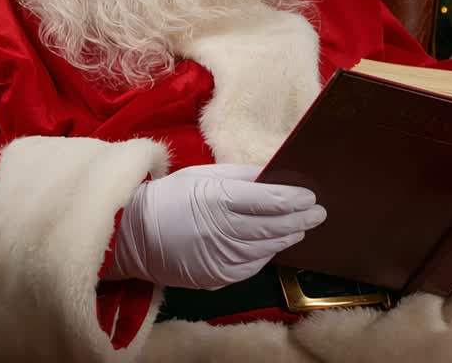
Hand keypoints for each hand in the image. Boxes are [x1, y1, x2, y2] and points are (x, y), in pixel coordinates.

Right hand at [107, 164, 325, 289]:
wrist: (132, 235)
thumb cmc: (170, 198)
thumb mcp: (203, 175)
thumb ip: (241, 176)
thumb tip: (273, 176)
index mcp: (218, 199)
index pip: (269, 200)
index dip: (294, 199)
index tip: (311, 196)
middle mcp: (222, 230)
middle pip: (273, 226)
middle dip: (300, 219)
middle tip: (319, 213)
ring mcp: (219, 258)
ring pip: (266, 249)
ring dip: (287, 238)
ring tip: (301, 228)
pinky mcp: (215, 277)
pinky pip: (250, 267)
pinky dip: (266, 255)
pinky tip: (275, 245)